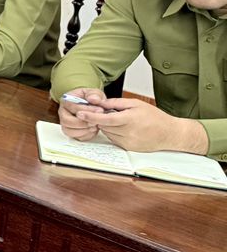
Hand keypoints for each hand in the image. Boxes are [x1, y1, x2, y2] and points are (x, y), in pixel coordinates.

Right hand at [57, 87, 107, 139]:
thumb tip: (93, 99)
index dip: (87, 110)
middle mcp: (63, 112)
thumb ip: (94, 94)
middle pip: (67, 121)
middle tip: (96, 121)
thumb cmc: (91, 99)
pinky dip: (87, 135)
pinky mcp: (71, 132)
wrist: (92, 106)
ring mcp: (66, 123)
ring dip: (85, 130)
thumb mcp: (94, 93)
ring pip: (70, 131)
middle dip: (83, 123)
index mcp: (66, 101)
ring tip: (95, 125)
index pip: (72, 106)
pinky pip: (77, 137)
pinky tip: (93, 129)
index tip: (100, 110)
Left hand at [88, 98, 209, 153]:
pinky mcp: (129, 148)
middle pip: (104, 126)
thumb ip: (116, 103)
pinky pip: (114, 139)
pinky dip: (114, 133)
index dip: (91, 116)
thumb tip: (99, 102)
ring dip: (108, 127)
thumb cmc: (155, 117)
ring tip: (122, 121)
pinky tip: (125, 129)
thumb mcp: (136, 104)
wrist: (170, 134)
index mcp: (130, 120)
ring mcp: (128, 142)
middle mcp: (128, 133)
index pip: (105, 119)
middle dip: (102, 119)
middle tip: (109, 113)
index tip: (80, 113)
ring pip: (108, 133)